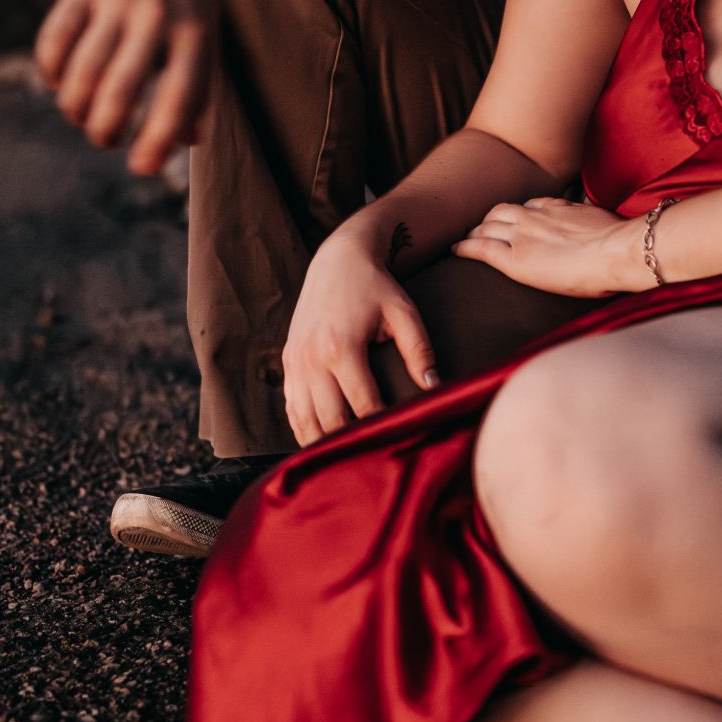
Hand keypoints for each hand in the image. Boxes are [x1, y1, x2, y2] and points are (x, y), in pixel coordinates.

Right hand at [33, 0, 219, 174]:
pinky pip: (55, 41)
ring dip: (77, 110)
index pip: (180, 97)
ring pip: (82, 72)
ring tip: (85, 119)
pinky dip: (52, 73)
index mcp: (199, 28)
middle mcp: (159, 11)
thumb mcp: (211, 26)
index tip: (141, 168)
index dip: (158, 140)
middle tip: (107, 141)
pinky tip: (61, 83)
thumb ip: (200, 82)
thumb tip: (186, 142)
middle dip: (105, 131)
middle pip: (119, 91)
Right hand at [282, 228, 439, 445]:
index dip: (382, 427)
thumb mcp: (403, 313)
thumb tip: (434, 386)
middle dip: (352, 444)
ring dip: (324, 444)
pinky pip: (291, 407)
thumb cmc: (375, 287)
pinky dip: (304, 429)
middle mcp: (312, 358)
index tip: (400, 441)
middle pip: (330, 420)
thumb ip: (419, 350)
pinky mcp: (287, 362)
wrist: (337, 260)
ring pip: (304, 420)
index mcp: (342, 347)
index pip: (363, 405)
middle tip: (375, 462)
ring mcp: (295, 362)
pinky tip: (323, 443)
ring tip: (348, 461)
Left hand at [451, 197, 642, 297]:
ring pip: (488, 227)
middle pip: (501, 212)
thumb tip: (601, 229)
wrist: (617, 251)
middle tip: (480, 229)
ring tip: (465, 240)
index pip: (528, 206)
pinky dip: (465, 247)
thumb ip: (592, 223)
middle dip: (489, 220)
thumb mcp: (605, 223)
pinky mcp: (515, 258)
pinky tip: (455, 250)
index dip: (516, 214)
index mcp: (558, 207)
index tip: (512, 219)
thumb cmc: (621, 243)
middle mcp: (535, 216)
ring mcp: (523, 235)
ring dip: (475, 232)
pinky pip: (481, 248)